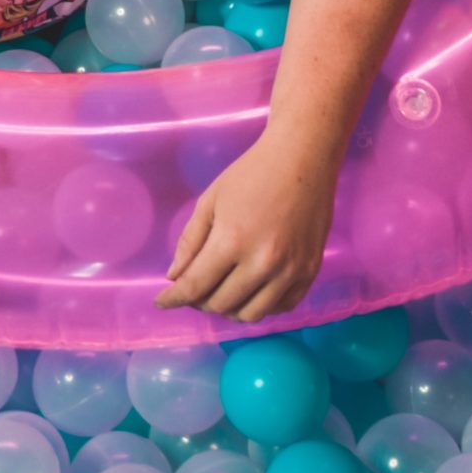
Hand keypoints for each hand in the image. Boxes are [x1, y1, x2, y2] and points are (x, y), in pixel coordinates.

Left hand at [155, 131, 341, 320]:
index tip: (161, 302)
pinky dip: (261, 306)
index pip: (195, 286)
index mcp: (232, 241)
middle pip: (221, 304)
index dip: (173, 298)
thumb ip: (190, 241)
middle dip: (199, 301)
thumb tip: (175, 277)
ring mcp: (290, 270)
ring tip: (221, 292)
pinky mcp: (310, 271)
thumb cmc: (251, 174)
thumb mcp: (210, 201)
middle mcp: (263, 263)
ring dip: (229, 309)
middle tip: (194, 289)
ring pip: (251, 314)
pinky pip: (282, 307)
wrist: (302, 158)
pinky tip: (251, 291)